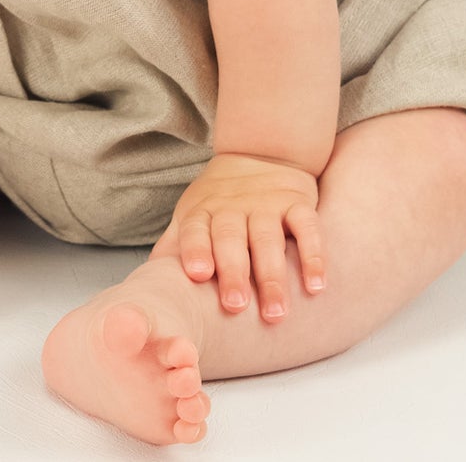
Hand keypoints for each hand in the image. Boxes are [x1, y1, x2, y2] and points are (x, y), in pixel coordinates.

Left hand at [148, 152, 324, 322]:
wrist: (262, 152)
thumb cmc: (222, 199)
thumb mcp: (194, 213)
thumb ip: (176, 245)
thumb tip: (148, 282)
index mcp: (204, 210)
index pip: (195, 229)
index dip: (195, 249)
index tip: (197, 274)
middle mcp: (234, 207)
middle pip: (231, 238)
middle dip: (233, 272)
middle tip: (236, 306)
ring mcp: (267, 204)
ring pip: (269, 239)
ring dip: (273, 276)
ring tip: (275, 312)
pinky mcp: (298, 203)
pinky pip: (308, 228)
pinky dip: (314, 255)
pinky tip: (316, 285)